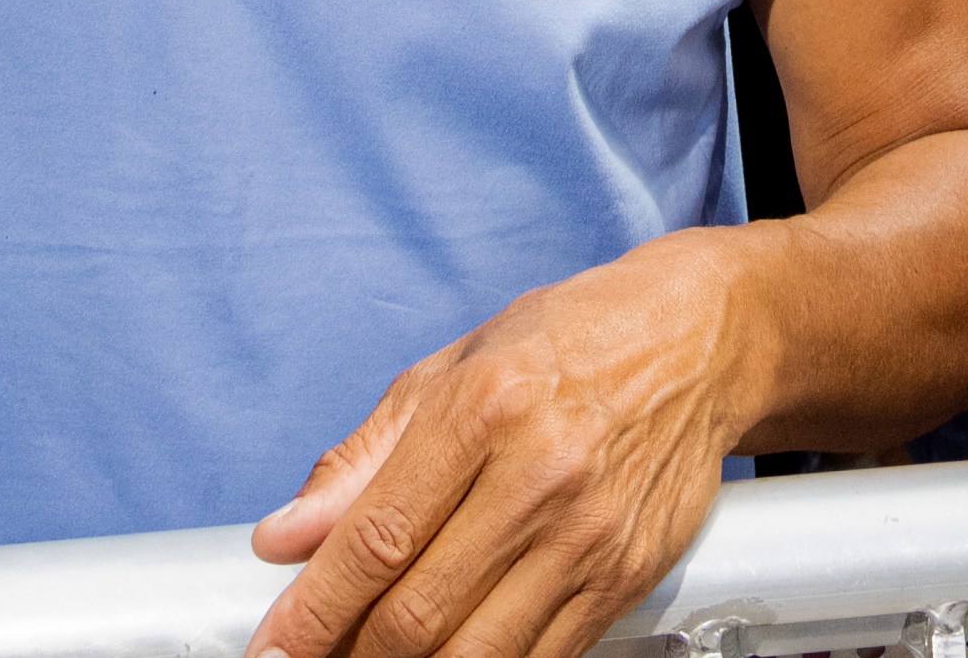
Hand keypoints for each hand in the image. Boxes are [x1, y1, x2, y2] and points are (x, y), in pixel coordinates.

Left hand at [245, 238, 750, 657]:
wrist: (698, 341)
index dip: (313, 609)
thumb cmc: (567, 342)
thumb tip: (283, 535)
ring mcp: (587, 537)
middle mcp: (539, 476)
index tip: (270, 647)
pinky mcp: (623, 580)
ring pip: (474, 656)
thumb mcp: (455, 366)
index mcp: (485, 407)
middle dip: (346, 656)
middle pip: (419, 613)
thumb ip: (364, 456)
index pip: (378, 537)